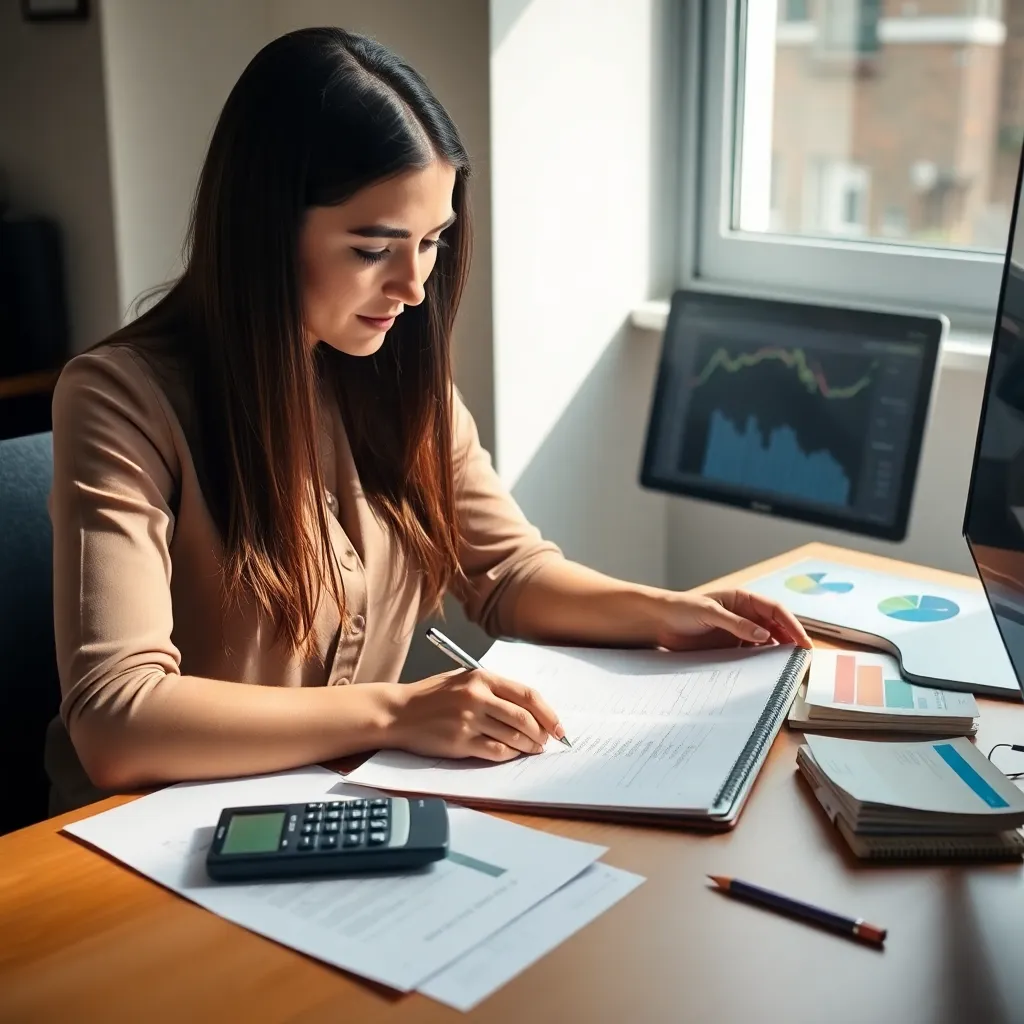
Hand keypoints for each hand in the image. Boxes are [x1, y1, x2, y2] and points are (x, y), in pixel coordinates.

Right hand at [382, 669, 566, 761]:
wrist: (398, 712)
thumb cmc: (431, 696)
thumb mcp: (462, 680)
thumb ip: (493, 690)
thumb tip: (528, 708)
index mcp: (482, 678)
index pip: (528, 695)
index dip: (548, 713)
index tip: (558, 726)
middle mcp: (477, 697)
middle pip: (524, 718)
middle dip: (542, 733)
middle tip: (547, 741)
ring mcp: (469, 720)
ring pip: (513, 737)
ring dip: (528, 746)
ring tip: (533, 749)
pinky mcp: (460, 741)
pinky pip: (495, 751)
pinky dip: (509, 755)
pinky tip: (511, 754)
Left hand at [650, 589, 811, 650]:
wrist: (659, 622)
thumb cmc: (682, 608)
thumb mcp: (709, 613)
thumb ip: (736, 624)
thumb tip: (763, 635)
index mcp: (742, 599)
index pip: (774, 609)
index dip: (792, 624)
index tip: (803, 640)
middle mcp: (744, 615)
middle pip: (776, 626)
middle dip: (791, 638)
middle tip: (803, 656)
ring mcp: (739, 632)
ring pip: (767, 641)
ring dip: (779, 651)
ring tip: (790, 665)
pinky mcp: (730, 647)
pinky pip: (752, 654)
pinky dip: (762, 661)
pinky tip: (768, 669)